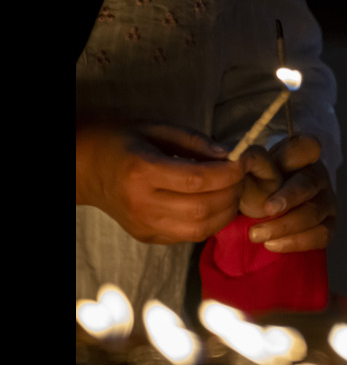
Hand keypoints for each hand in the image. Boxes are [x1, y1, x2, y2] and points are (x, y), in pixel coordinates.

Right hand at [76, 122, 245, 243]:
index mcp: (141, 171)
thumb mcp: (155, 128)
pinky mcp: (148, 237)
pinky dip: (210, 223)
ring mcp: (143, 225)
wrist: (86, 168)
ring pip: (199, 229)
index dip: (226, 174)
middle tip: (240, 178)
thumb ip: (194, 142)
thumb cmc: (122, 141)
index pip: (196, 179)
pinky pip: (189, 236)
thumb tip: (229, 155)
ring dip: (225, 212)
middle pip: (201, 208)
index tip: (242, 163)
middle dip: (231, 194)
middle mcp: (141, 203)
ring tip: (232, 193)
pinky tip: (215, 205)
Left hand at [246, 133, 336, 252]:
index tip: (279, 164)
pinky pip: (320, 235)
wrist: (267, 214)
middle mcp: (318, 177)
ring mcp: (327, 202)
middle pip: (308, 184)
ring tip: (256, 234)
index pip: (307, 147)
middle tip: (266, 209)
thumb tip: (239, 162)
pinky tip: (272, 245)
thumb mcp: (254, 172)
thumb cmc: (260, 187)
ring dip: (284, 226)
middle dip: (288, 198)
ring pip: (313, 213)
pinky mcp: (330, 226)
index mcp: (301, 157)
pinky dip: (295, 242)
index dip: (297, 153)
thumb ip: (251, 166)